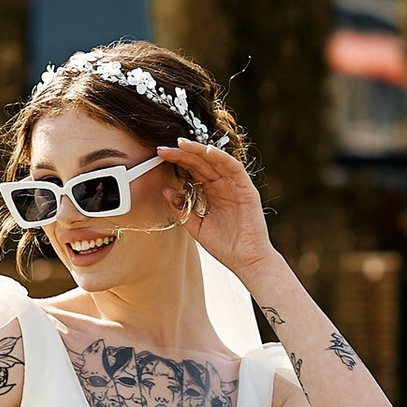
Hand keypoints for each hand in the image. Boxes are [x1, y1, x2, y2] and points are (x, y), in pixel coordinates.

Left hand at [155, 140, 273, 281]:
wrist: (247, 262)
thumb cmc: (226, 247)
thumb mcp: (196, 226)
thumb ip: (182, 209)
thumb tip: (167, 191)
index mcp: (212, 193)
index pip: (193, 171)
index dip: (177, 161)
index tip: (159, 155)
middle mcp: (223, 186)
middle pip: (201, 163)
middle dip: (182, 154)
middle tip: (164, 149)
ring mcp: (235, 187)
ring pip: (216, 161)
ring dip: (199, 150)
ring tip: (181, 144)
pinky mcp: (246, 190)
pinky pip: (234, 168)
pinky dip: (221, 158)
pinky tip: (207, 152)